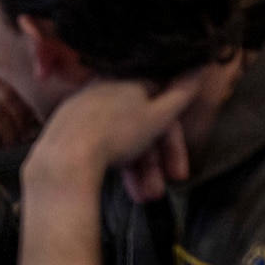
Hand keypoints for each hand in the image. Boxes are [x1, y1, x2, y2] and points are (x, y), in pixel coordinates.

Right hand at [0, 48, 36, 171]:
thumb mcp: (3, 97)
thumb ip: (22, 85)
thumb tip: (63, 81)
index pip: (12, 74)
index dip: (29, 98)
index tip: (36, 117)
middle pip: (3, 93)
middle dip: (19, 119)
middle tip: (25, 135)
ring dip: (8, 132)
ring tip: (11, 142)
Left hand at [28, 71, 211, 203]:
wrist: (64, 155)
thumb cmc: (117, 133)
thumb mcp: (158, 115)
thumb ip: (182, 93)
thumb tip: (200, 65)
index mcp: (127, 79)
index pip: (162, 107)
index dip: (173, 142)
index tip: (179, 172)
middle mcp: (105, 89)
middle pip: (141, 127)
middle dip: (154, 164)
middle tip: (158, 193)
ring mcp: (84, 108)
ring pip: (121, 138)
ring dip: (137, 171)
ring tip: (142, 198)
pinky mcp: (69, 127)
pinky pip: (100, 142)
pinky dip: (114, 163)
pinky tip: (119, 185)